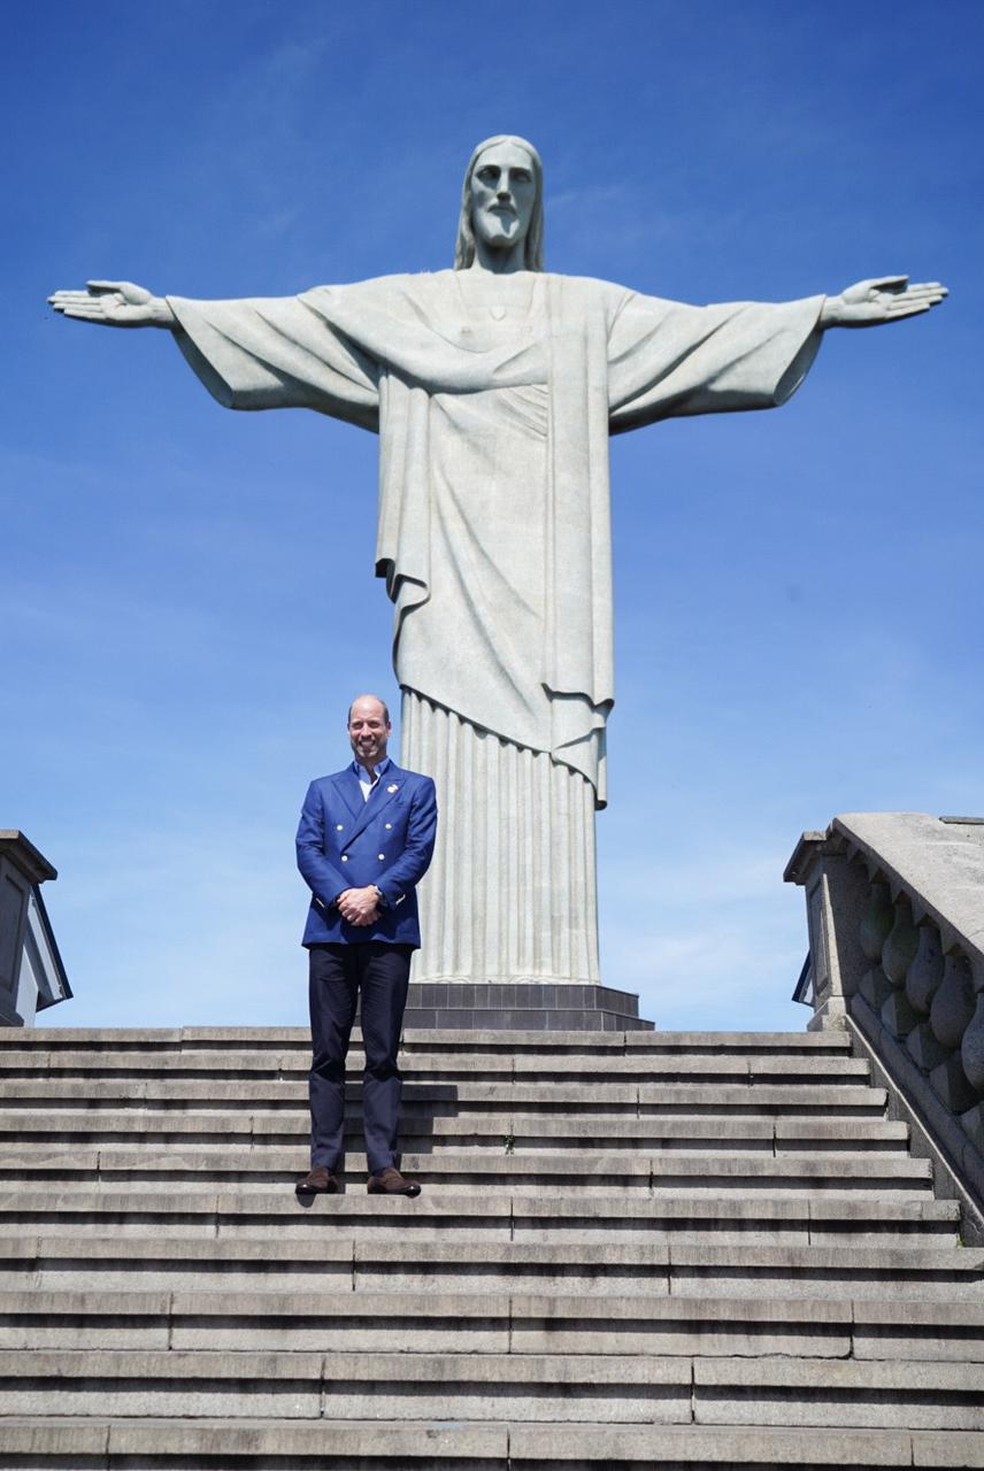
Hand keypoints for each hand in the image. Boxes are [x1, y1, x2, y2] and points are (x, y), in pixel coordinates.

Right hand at [47, 280, 174, 328]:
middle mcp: (103, 307)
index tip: (57, 294)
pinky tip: (68, 312)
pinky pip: (91, 316)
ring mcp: (105, 314)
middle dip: (65, 302)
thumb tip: (86, 285)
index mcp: (105, 298)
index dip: (70, 295)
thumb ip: (103, 285)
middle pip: (80, 304)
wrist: (152, 308)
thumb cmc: (141, 298)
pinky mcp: (109, 319)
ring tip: (54, 307)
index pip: (83, 297)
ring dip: (68, 308)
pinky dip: (79, 314)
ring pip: (82, 310)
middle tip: (49, 301)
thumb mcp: (120, 287)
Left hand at [337, 886, 380, 926]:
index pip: (340, 909)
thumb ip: (343, 895)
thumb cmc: (361, 892)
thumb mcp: (350, 891)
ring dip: (350, 918)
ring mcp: (358, 911)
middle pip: (344, 914)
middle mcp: (352, 907)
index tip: (344, 908)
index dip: (342, 908)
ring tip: (351, 916)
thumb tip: (338, 901)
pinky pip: (357, 921)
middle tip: (348, 912)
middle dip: (345, 913)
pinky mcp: (363, 914)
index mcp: (348, 901)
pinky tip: (354, 922)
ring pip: (349, 918)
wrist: (371, 894)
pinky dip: (355, 923)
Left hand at [820, 276, 946, 328]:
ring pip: (911, 305)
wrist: (838, 308)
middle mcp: (891, 303)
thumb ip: (890, 281)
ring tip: (941, 299)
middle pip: (915, 297)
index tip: (938, 285)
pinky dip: (914, 309)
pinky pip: (902, 313)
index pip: (910, 290)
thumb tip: (909, 278)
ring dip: (926, 301)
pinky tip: (925, 306)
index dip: (925, 287)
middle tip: (947, 292)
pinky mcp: (882, 317)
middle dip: (930, 294)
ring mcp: (888, 310)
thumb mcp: (871, 284)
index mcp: (888, 294)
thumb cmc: (851, 296)